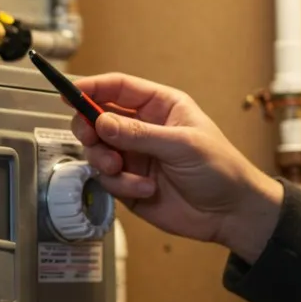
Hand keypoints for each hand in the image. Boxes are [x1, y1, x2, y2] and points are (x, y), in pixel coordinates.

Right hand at [71, 73, 284, 262]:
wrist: (230, 214)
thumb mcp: (182, 145)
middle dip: (89, 128)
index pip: (118, 88)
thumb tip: (102, 122)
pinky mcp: (129, 183)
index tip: (69, 92)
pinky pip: (108, 179)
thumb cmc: (221, 170)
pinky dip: (121, 185)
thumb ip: (139, 134)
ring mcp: (134, 156)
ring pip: (97, 150)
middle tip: (91, 136)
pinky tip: (146, 189)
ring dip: (105, 161)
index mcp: (160, 106)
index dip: (92, 87)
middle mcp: (143, 128)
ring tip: (122, 170)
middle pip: (98, 118)